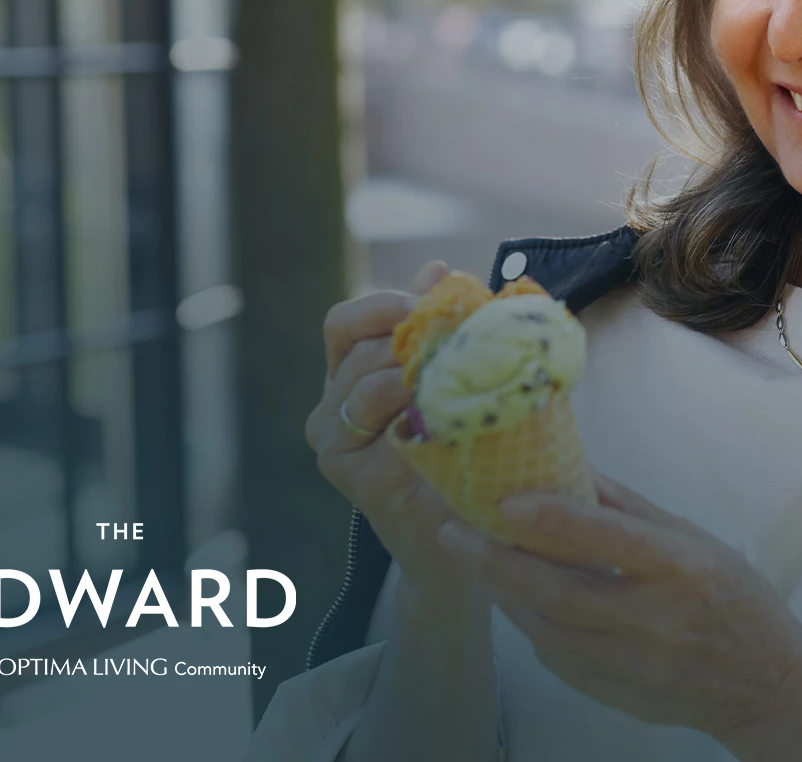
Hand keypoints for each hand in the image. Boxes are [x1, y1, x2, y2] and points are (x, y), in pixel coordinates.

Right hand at [306, 260, 468, 591]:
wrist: (471, 533)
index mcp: (348, 378)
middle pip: (357, 348)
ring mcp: (335, 444)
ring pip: (364, 380)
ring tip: (461, 375)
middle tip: (463, 341)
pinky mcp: (351, 473)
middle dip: (412, 337)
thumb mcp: (455, 380)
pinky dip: (415, 405)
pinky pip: (377, 421)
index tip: (429, 304)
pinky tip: (450, 409)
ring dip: (416, 370)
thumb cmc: (467, 453)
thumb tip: (436, 267)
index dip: (381, 304)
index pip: (343, 322)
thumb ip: (439, 328)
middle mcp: (330, 409)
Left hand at [435, 472, 801, 743]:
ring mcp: (633, 665)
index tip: (505, 501)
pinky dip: (530, 626)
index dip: (557, 521)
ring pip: (548, 629)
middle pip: (561, 593)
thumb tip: (573, 465)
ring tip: (471, 558)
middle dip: (498, 563)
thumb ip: (631, 508)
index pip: (613, 541)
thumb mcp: (696, 540)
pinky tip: (514, 600)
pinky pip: (558, 658)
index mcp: (683, 569)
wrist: (764, 687)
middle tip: (452, 533)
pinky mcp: (616, 693)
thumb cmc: (734, 600)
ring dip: (504, 593)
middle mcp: (656, 619)